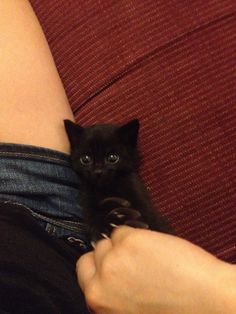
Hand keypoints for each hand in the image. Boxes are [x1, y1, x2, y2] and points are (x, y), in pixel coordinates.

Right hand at [76, 226, 235, 313]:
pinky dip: (136, 236)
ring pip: (108, 240)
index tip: (109, 265)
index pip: (84, 272)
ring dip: (123, 245)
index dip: (98, 268)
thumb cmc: (172, 310)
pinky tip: (153, 248)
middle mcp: (101, 281)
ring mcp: (114, 258)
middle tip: (128, 259)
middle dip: (106, 256)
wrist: (205, 301)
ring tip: (145, 256)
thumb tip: (107, 275)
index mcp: (98, 301)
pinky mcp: (130, 240)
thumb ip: (112, 294)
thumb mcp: (128, 309)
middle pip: (92, 255)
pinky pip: (123, 230)